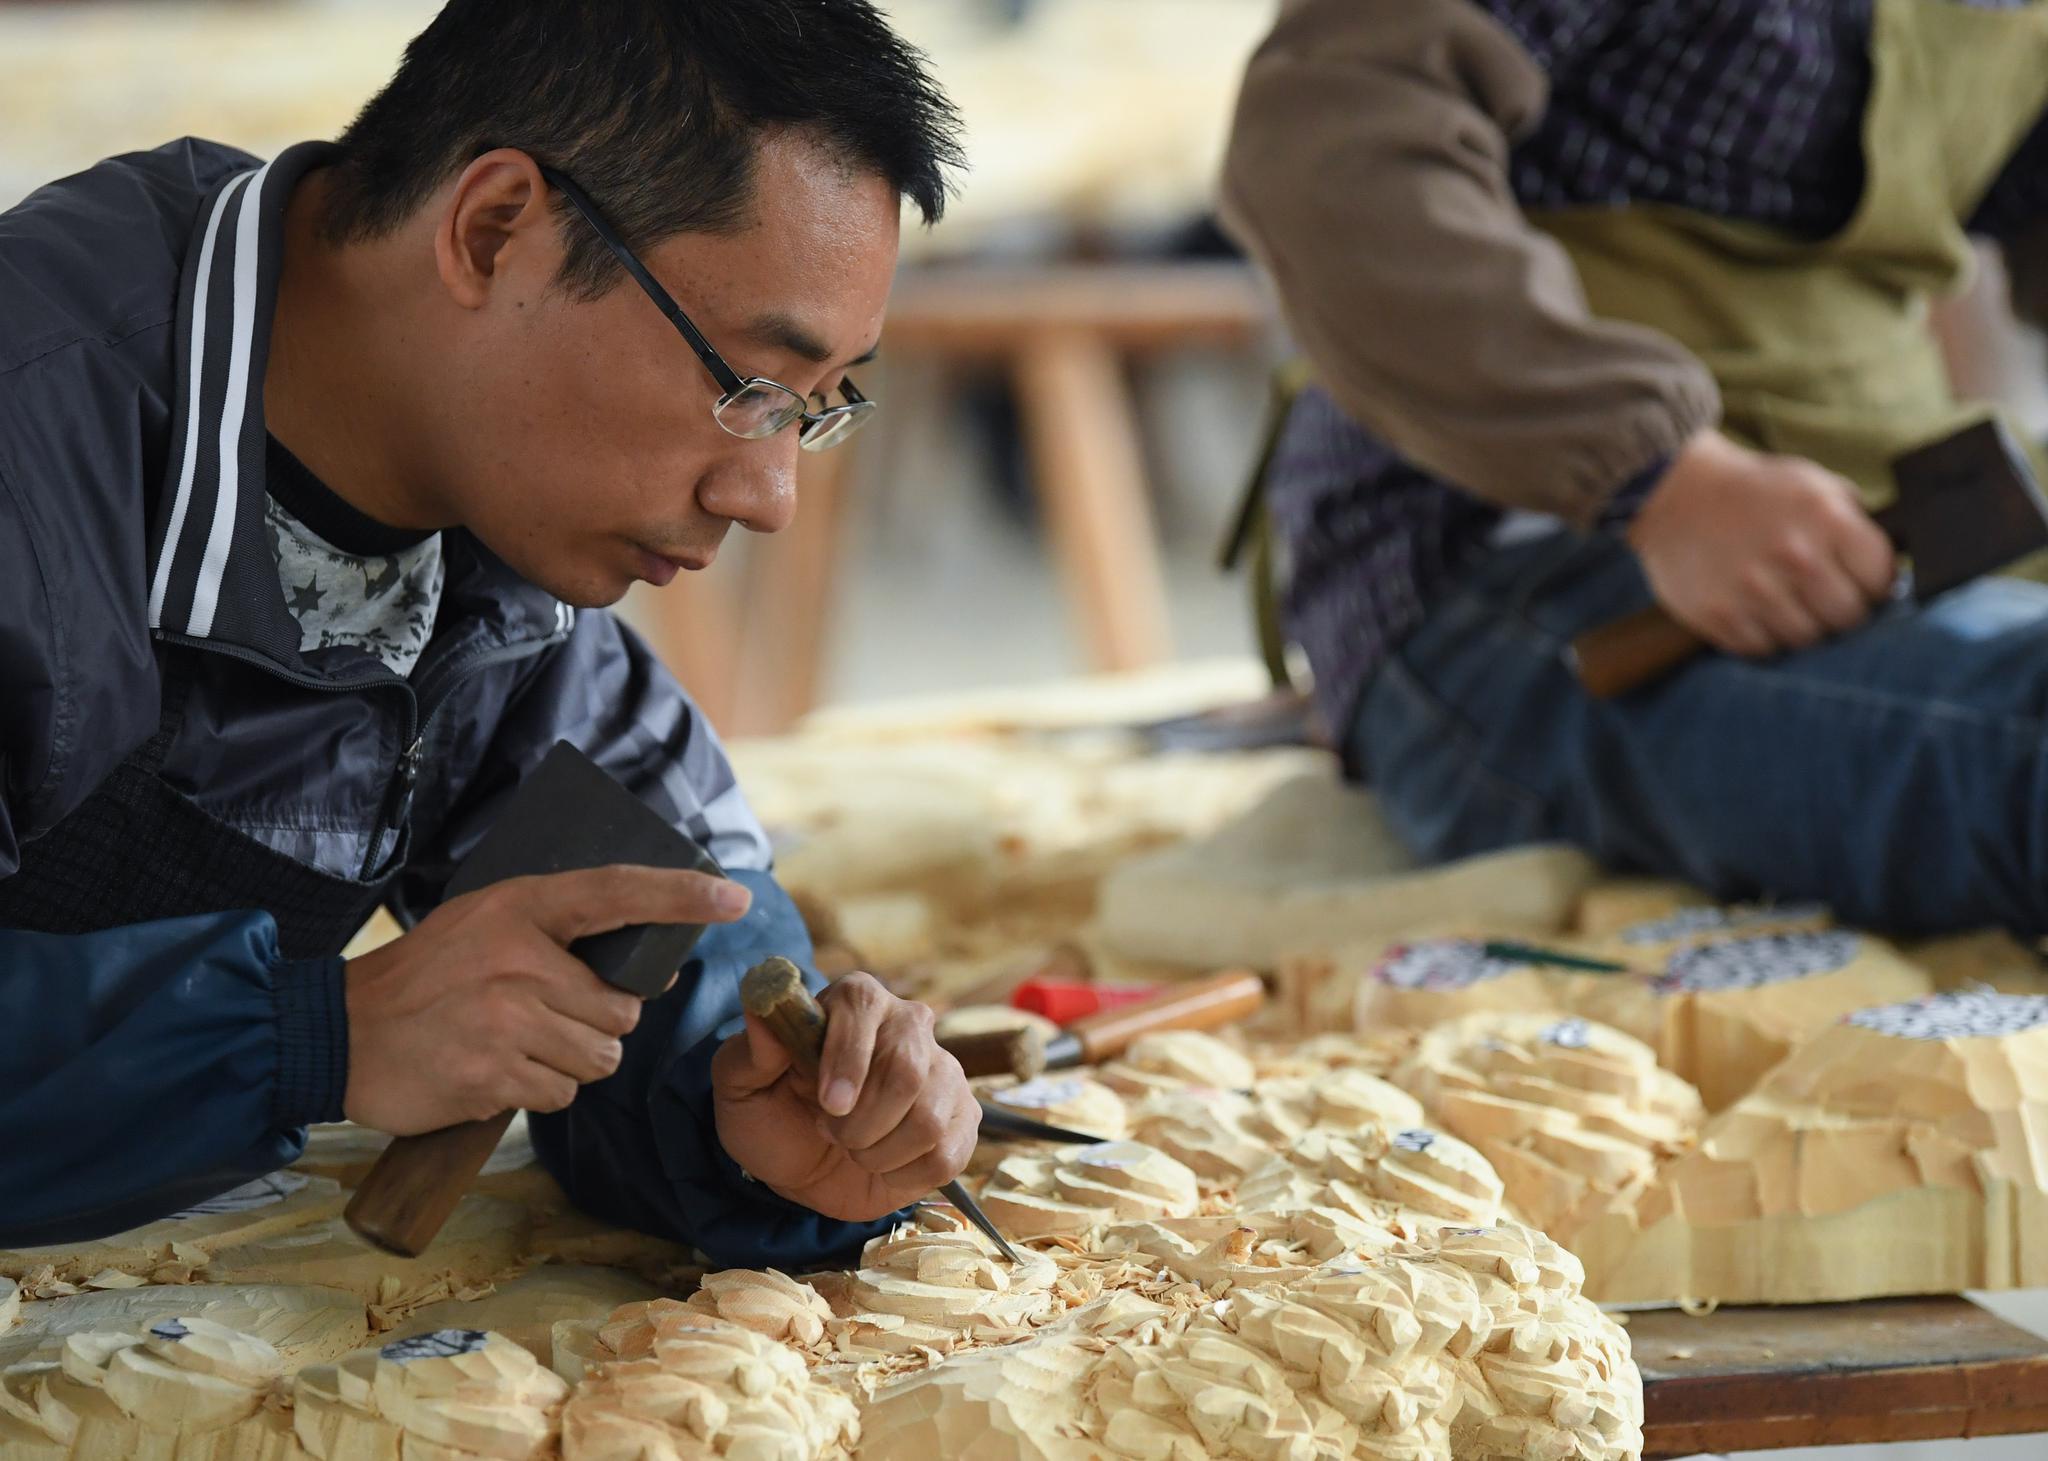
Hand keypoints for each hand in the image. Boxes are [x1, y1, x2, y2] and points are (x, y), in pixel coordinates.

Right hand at [343, 865, 751, 1133]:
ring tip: (514, 1043)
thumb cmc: (426, 976)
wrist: (339, 1032)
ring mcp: (506, 1021)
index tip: (731, 897)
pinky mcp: (493, 1077)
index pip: (617, 891)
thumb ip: (562, 936)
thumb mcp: (487, 924)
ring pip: (599, 1057)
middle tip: (543, 1015)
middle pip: (621, 1008)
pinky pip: (559, 1093)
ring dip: (570, 1061)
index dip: (680, 894)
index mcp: (520, 908)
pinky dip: (538, 1089)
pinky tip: (494, 1070)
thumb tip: (655, 972)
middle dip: (598, 1022)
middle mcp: (520, 960)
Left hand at [710, 972, 977, 1221]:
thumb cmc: (773, 1117)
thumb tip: (762, 1004)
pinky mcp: (963, 1118)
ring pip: (929, 1120)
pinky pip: (948, 1153)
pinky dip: (903, 1174)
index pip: (863, 1005)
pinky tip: (883, 1164)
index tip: (829, 1104)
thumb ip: (750, 1051)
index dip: (848, 1056)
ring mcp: (943, 1072)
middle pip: (907, 1069)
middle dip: (862, 1122)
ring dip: (878, 1153)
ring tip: (854, 1148)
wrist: (804, 1168)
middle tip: (831, 1135)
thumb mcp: (741, 1089)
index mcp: (854, 1002)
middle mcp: (908, 1024)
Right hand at [1627, 429, 1895, 656]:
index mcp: (1826, 518)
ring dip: (1800, 627)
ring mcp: (1754, 590)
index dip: (1874, 584)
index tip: (1859, 583)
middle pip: (1847, 617)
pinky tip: (1754, 610)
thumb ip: (1852, 522)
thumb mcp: (1813, 485)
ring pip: (1806, 639)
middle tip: (1822, 598)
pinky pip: (1762, 649)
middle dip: (1840, 611)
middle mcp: (1794, 556)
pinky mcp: (1719, 615)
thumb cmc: (1754, 491)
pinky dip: (1763, 636)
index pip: (1881, 579)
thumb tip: (1891, 566)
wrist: (1673, 494)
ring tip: (1784, 603)